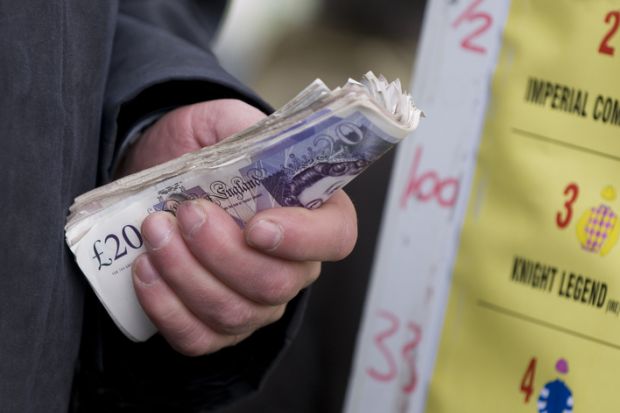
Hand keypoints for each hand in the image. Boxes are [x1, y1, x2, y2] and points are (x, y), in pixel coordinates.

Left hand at [120, 100, 357, 355]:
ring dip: (185, 273)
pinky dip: (165, 306)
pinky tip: (144, 269)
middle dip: (221, 252)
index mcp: (310, 215)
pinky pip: (197, 337)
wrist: (158, 175)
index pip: (335, 238)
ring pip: (233, 313)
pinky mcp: (214, 326)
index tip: (256, 225)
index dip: (303, 239)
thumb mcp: (224, 122)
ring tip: (154, 232)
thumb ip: (246, 131)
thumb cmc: (201, 151)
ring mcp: (255, 303)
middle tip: (186, 213)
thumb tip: (256, 150)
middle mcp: (291, 266)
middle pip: (276, 284)